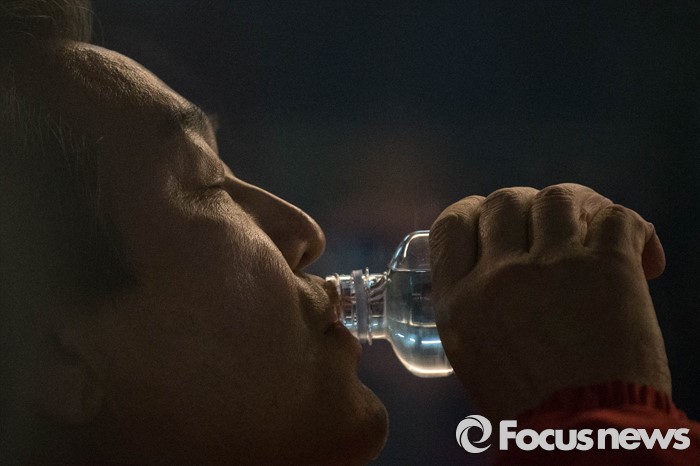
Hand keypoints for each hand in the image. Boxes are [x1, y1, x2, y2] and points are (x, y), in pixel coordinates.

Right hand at [429, 184, 669, 419]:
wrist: (583, 437)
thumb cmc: (526, 408)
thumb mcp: (472, 354)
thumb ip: (476, 305)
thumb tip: (496, 269)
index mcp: (460, 299)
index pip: (452, 224)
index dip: (472, 211)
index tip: (490, 217)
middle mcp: (500, 274)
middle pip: (504, 201)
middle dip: (525, 207)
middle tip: (548, 228)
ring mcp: (554, 266)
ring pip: (557, 197)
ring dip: (578, 207)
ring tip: (593, 229)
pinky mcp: (608, 268)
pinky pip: (617, 217)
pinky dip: (630, 225)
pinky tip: (639, 252)